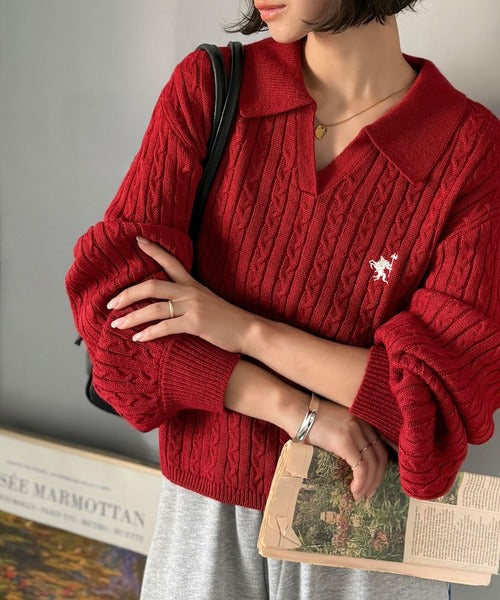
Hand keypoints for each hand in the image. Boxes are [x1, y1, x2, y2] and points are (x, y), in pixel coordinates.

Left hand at [107, 237, 253, 352]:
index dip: (153, 250)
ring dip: (132, 317)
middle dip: (127, 294)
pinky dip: (149, 333)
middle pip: (151, 285)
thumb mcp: (208, 302)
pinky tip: (138, 338)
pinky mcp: (195, 323)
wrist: (249, 330)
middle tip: (111, 303)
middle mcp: (190, 291)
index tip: (138, 240)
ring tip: (117, 324)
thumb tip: (171, 304)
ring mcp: (193, 307)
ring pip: (154, 308)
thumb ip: (190, 299)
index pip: (171, 261)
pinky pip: (165, 327)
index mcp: (193, 284)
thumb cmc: (228, 320)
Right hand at [282, 396, 387, 501]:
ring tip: (360, 496)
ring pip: (372, 464)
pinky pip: (360, 467)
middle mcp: (362, 424)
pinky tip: (355, 491)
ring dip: (369, 484)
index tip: (374, 481)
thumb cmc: (309, 419)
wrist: (295, 410)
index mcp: (362, 419)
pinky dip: (361, 483)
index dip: (380, 466)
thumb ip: (347, 436)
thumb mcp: (335, 425)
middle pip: (380, 456)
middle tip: (369, 493)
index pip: (380, 446)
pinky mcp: (344, 441)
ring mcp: (354, 431)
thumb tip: (351, 461)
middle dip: (377, 478)